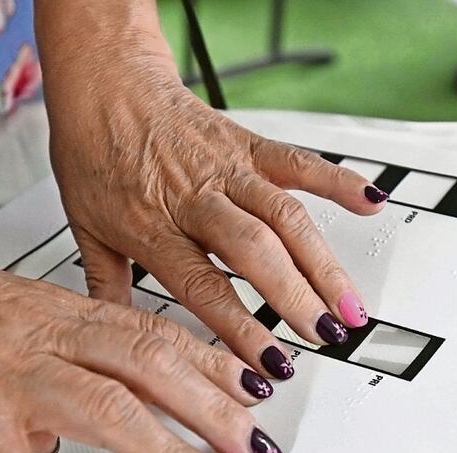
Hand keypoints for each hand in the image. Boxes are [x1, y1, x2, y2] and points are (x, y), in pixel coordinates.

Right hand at [0, 204, 281, 452]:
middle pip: (151, 363)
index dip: (214, 359)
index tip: (257, 384)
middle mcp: (38, 333)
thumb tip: (65, 429)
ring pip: (107, 408)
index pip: (153, 330)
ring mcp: (0, 374)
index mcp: (51, 308)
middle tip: (259, 446)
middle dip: (217, 408)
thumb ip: (42, 366)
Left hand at [37, 9, 386, 380]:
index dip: (241, 329)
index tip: (267, 365)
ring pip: (284, 216)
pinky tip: (370, 204)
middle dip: (295, 299)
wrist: (103, 84)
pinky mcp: (247, 145)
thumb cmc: (93, 154)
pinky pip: (297, 162)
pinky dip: (337, 181)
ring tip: (348, 306)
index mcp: (152, 227)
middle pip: (254, 251)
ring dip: (323, 263)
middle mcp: (194, 199)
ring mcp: (226, 169)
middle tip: (323, 336)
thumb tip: (116, 340)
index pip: (204, 287)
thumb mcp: (85, 229)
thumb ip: (106, 287)